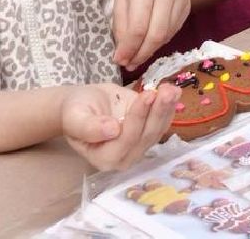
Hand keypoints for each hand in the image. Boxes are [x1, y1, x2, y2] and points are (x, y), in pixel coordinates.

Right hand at [63, 81, 178, 170]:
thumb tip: (112, 130)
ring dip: (167, 109)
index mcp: (104, 158)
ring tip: (173, 89)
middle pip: (145, 136)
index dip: (138, 117)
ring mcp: (138, 148)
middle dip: (158, 112)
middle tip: (167, 90)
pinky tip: (174, 92)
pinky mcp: (147, 134)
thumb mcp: (75, 116)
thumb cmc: (75, 111)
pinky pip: (161, 124)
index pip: (126, 139)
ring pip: (157, 130)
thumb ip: (89, 127)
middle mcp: (124, 158)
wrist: (83, 105)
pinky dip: (169, 108)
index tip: (147, 94)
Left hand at [112, 0, 191, 68]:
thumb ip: (121, 25)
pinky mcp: (188, 4)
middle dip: (142, 54)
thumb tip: (122, 55)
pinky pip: (174, 30)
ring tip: (138, 55)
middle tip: (130, 64)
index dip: (129, 49)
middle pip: (156, 34)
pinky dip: (161, 41)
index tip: (120, 61)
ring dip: (151, 50)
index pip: (138, 28)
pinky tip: (151, 41)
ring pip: (167, 35)